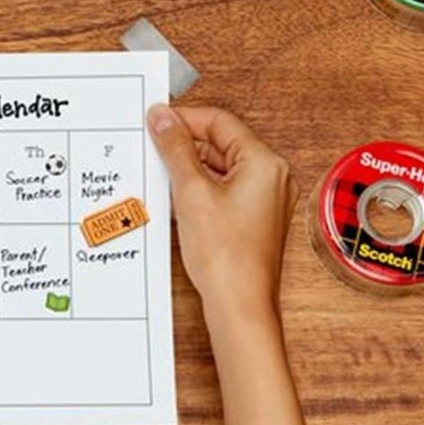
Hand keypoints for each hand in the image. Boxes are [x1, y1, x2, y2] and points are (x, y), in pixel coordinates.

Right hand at [146, 103, 292, 328]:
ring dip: (188, 170)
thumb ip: (176, 149)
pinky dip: (198, 191)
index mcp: (265, 164)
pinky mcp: (252, 219)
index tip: (156, 121)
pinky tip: (175, 200)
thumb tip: (163, 118)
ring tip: (161, 177)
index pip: (220, 122)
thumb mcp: (191, 193)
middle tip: (152, 148)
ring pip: (219, 169)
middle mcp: (271, 179)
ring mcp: (263, 201)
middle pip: (221, 144)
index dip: (184, 119)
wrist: (239, 306)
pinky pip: (222, 191)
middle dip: (184, 147)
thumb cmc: (227, 259)